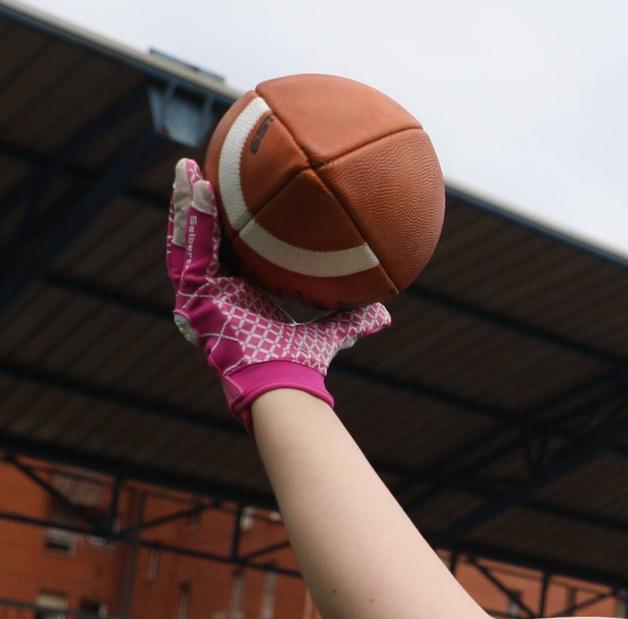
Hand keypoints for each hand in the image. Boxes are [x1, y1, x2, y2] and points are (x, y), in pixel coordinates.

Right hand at [166, 159, 388, 424]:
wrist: (284, 382)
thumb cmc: (300, 365)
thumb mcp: (330, 332)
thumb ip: (352, 320)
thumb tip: (384, 314)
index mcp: (235, 298)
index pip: (223, 254)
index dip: (221, 226)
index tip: (227, 196)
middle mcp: (212, 295)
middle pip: (198, 242)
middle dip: (193, 207)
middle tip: (194, 171)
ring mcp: (198, 297)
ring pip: (187, 241)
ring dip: (186, 205)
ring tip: (188, 169)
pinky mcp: (194, 296)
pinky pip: (192, 251)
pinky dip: (195, 221)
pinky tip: (200, 191)